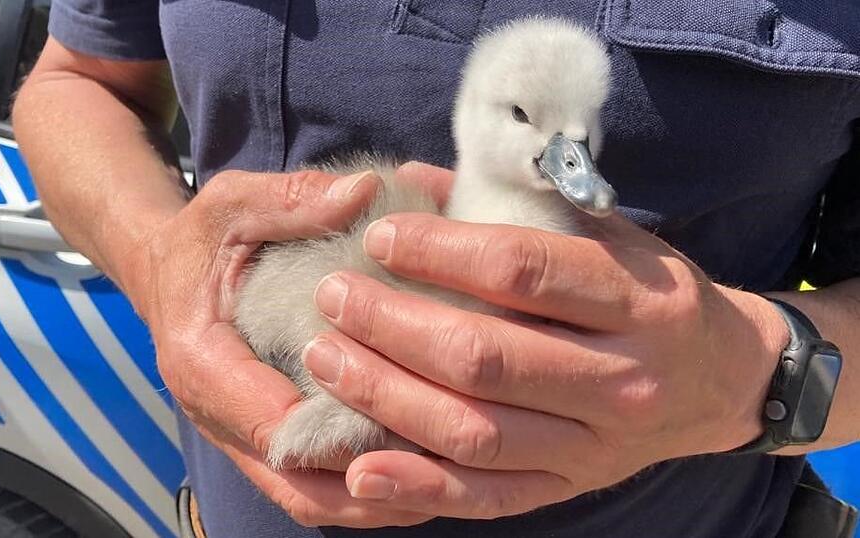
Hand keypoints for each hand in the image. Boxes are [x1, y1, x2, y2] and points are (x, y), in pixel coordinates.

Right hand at [122, 166, 440, 526]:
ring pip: (311, 499)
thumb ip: (293, 200)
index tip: (417, 412)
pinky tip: (423, 467)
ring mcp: (242, 437)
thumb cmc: (199, 239)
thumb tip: (365, 193)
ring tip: (452, 479)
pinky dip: (366, 486)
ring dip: (379, 498)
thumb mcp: (234, 206)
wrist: (162, 271)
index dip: (347, 431)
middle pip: (301, 487)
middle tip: (454, 463)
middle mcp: (220, 417)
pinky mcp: (265, 440)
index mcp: (204, 363)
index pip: (277, 424)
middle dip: (378, 486)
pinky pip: (315, 486)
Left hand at [302, 167, 790, 518]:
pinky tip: (360, 468)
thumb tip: (417, 178)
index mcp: (638, 300)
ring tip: (327, 359)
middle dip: (393, 325)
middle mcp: (622, 378)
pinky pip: (487, 495)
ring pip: (476, 429)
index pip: (523, 271)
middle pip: (487, 357)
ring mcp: (595, 445)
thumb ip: (522, 207)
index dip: (440, 251)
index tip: (379, 235)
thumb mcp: (611, 236)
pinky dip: (420, 485)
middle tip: (332, 296)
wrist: (724, 380)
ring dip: (388, 396)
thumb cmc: (651, 295)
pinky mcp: (569, 486)